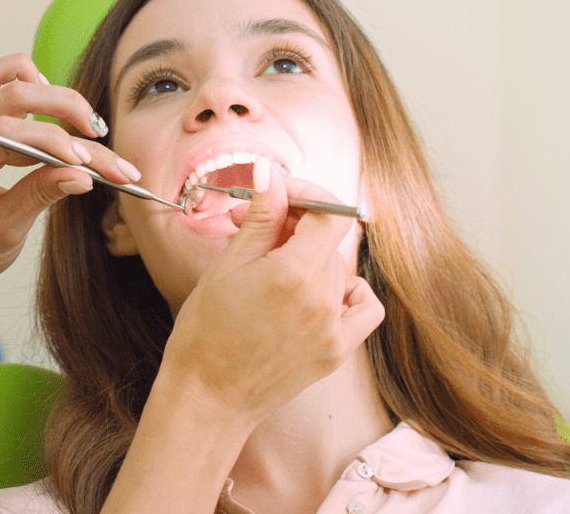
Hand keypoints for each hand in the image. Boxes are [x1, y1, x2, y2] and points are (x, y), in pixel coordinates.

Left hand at [0, 53, 138, 296]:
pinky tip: (52, 108)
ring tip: (79, 119)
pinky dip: (28, 85)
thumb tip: (83, 176)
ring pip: (4, 77)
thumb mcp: (3, 234)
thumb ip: (40, 197)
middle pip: (14, 95)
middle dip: (65, 109)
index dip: (54, 140)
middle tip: (99, 134)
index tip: (88, 161)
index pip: (8, 133)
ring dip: (47, 89)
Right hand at [161, 164, 384, 426]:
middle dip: (293, 226)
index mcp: (295, 274)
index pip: (328, 212)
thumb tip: (272, 173)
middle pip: (328, 240)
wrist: (206, 397)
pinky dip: (347, 292)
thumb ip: (260, 216)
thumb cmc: (206, 331)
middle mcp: (324, 300)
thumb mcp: (228, 264)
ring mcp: (335, 329)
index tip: (281, 193)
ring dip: (310, 258)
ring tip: (269, 268)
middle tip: (250, 229)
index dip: (307, 193)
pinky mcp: (338, 352)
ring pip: (338, 269)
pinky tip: (317, 293)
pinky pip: (364, 308)